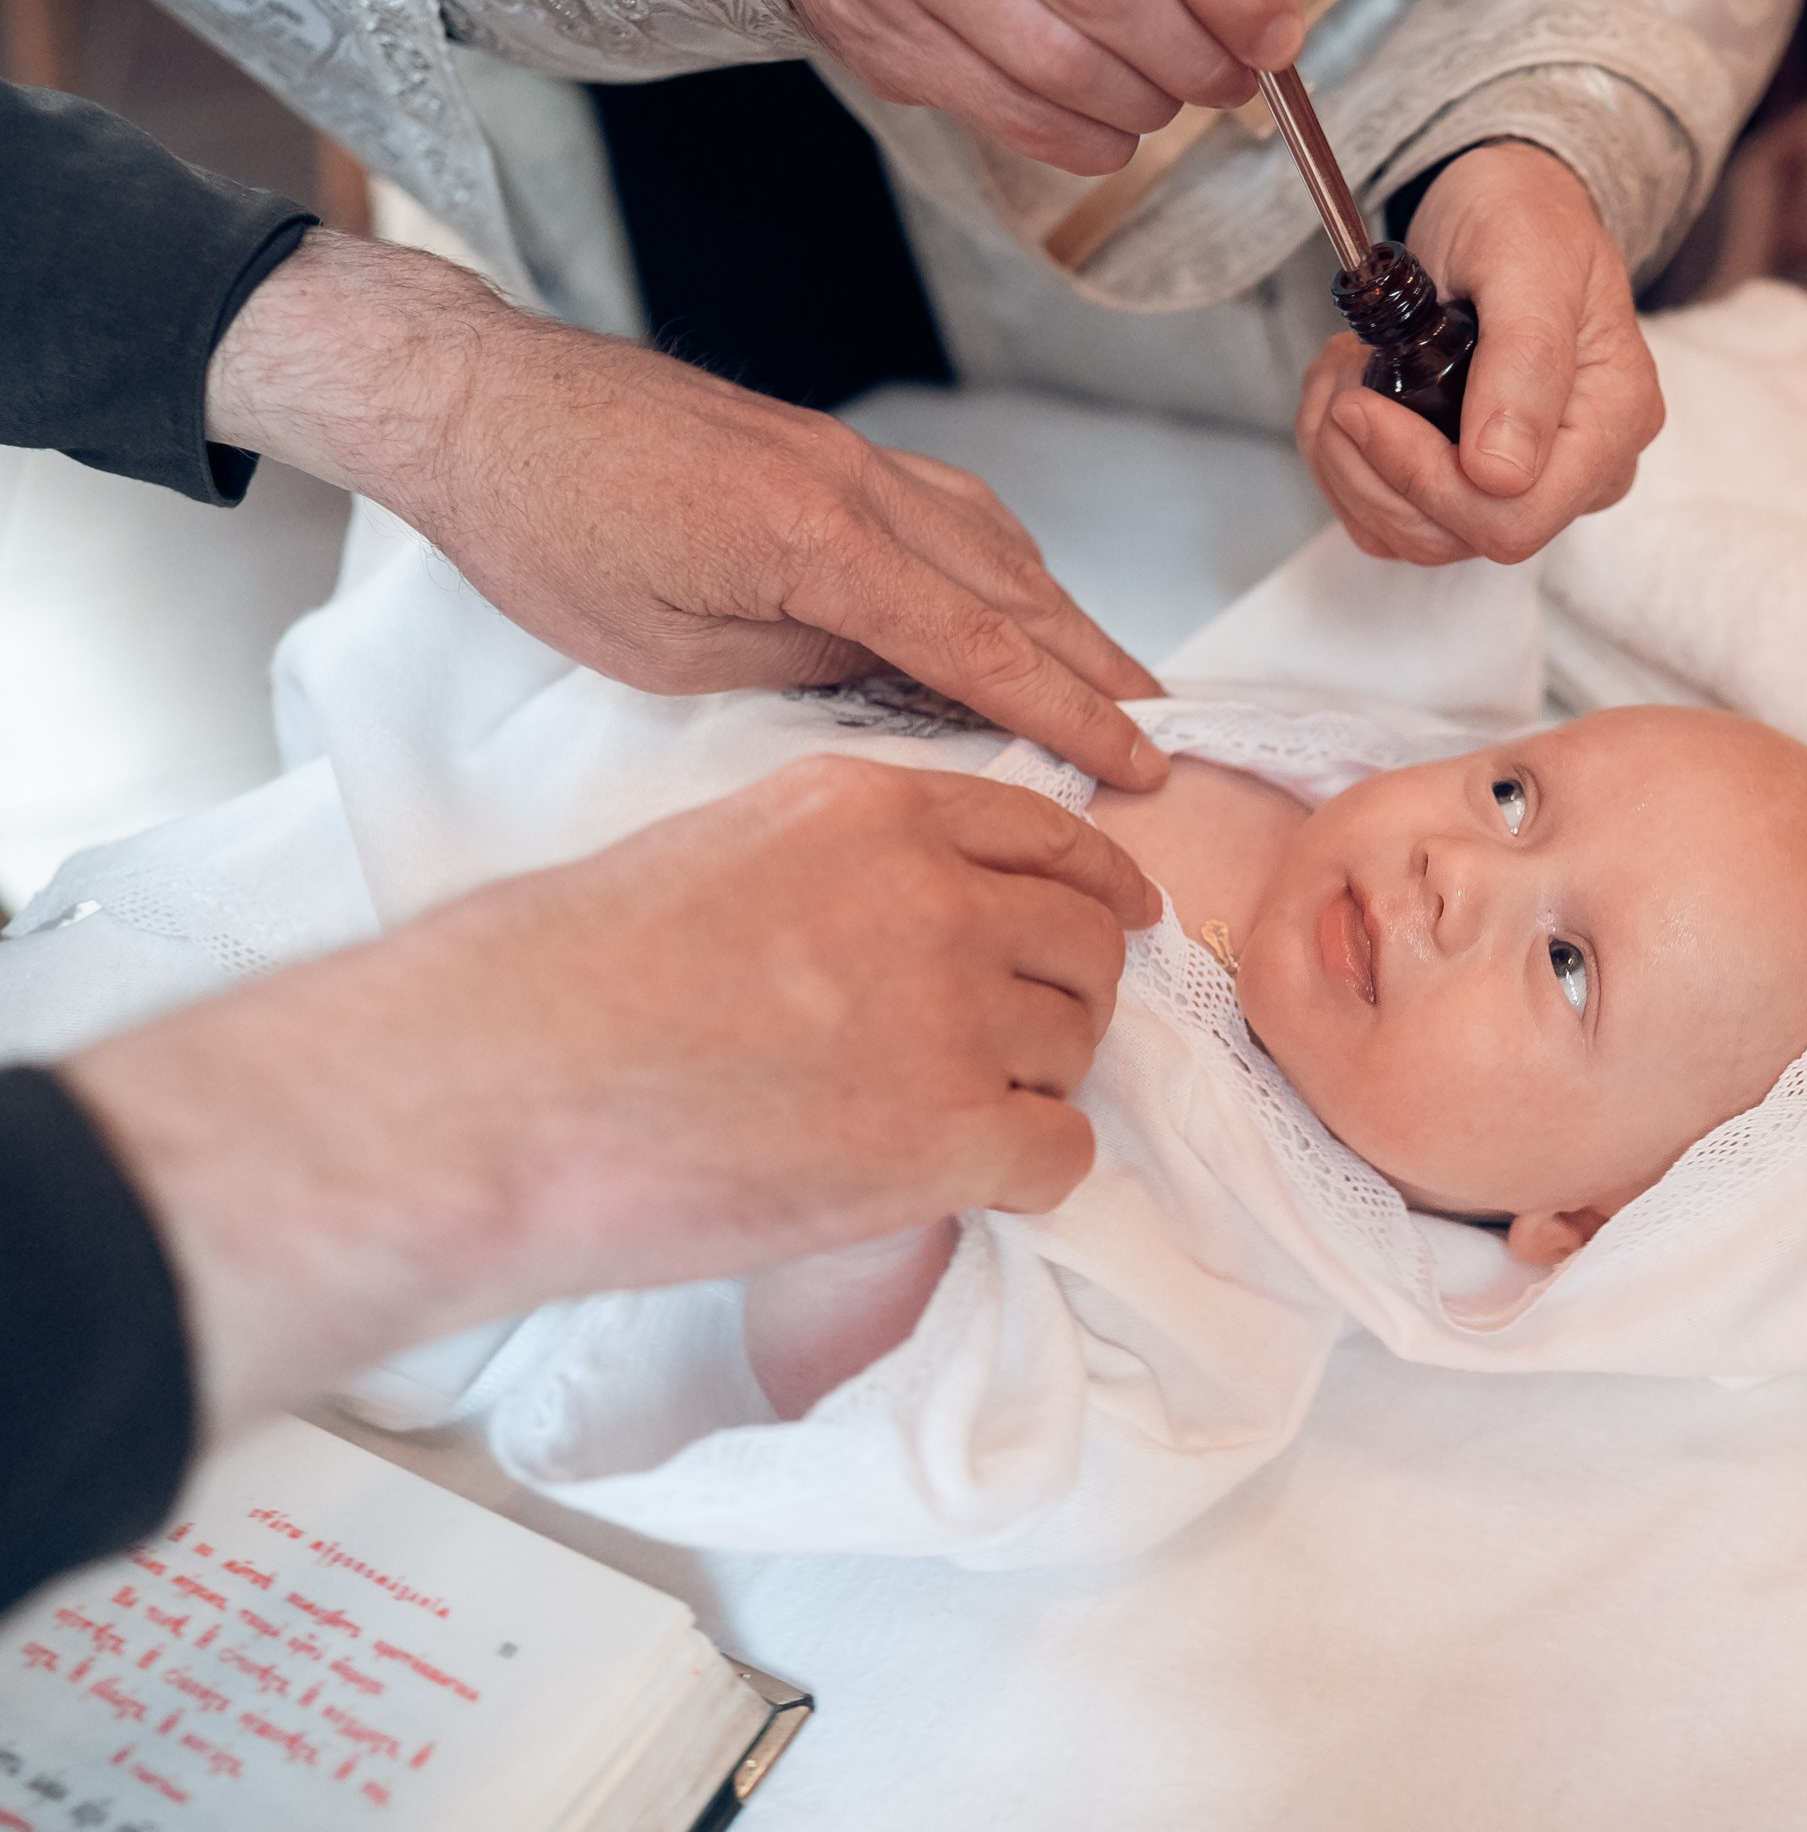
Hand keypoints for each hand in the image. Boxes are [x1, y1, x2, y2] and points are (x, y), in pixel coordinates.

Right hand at [61, 758, 1159, 1437]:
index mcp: (874, 811)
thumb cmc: (561, 983)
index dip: (1102, 881)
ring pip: (1079, 1048)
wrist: (493, 1096)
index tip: (1131, 913)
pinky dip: (1025, 1171)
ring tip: (942, 1114)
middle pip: (1086, 940)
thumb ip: (846, 865)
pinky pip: (1062, 1152)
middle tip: (1016, 1040)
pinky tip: (958, 1178)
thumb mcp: (721, 853)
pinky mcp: (946, 1140)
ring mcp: (949, 1017)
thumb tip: (929, 915)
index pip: (1050, 831)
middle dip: (1069, 990)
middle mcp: (934, 896)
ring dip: (1036, 1083)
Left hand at [208, 230, 1169, 789]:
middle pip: (1018, 589)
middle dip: (1099, 669)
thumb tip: (896, 687)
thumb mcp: (666, 651)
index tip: (1137, 764)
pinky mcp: (824, 448)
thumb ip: (800, 669)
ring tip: (1113, 682)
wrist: (480, 400)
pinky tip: (1016, 595)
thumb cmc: (545, 529)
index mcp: (820, 543)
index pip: (982, 646)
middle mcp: (858, 486)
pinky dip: (1003, 562)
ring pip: (995, 542)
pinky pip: (949, 508)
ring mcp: (848, 457)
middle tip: (1166, 736)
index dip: (1070, 714)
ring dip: (1063, 616)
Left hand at [1295, 142, 1665, 564]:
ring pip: (1412, 535)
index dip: (1426, 478)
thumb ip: (1525, 362)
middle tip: (1345, 380)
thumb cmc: (1524, 219)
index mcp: (1612, 422)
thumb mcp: (1527, 262)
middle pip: (1458, 536)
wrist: (1501, 209)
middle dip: (1373, 466)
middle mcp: (1577, 472)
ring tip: (1342, 378)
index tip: (1366, 404)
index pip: (1517, 516)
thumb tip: (1502, 471)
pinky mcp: (1470, 488)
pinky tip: (1347, 401)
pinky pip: (1390, 520)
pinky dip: (1346, 467)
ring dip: (1348, 464)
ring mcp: (1523, 486)